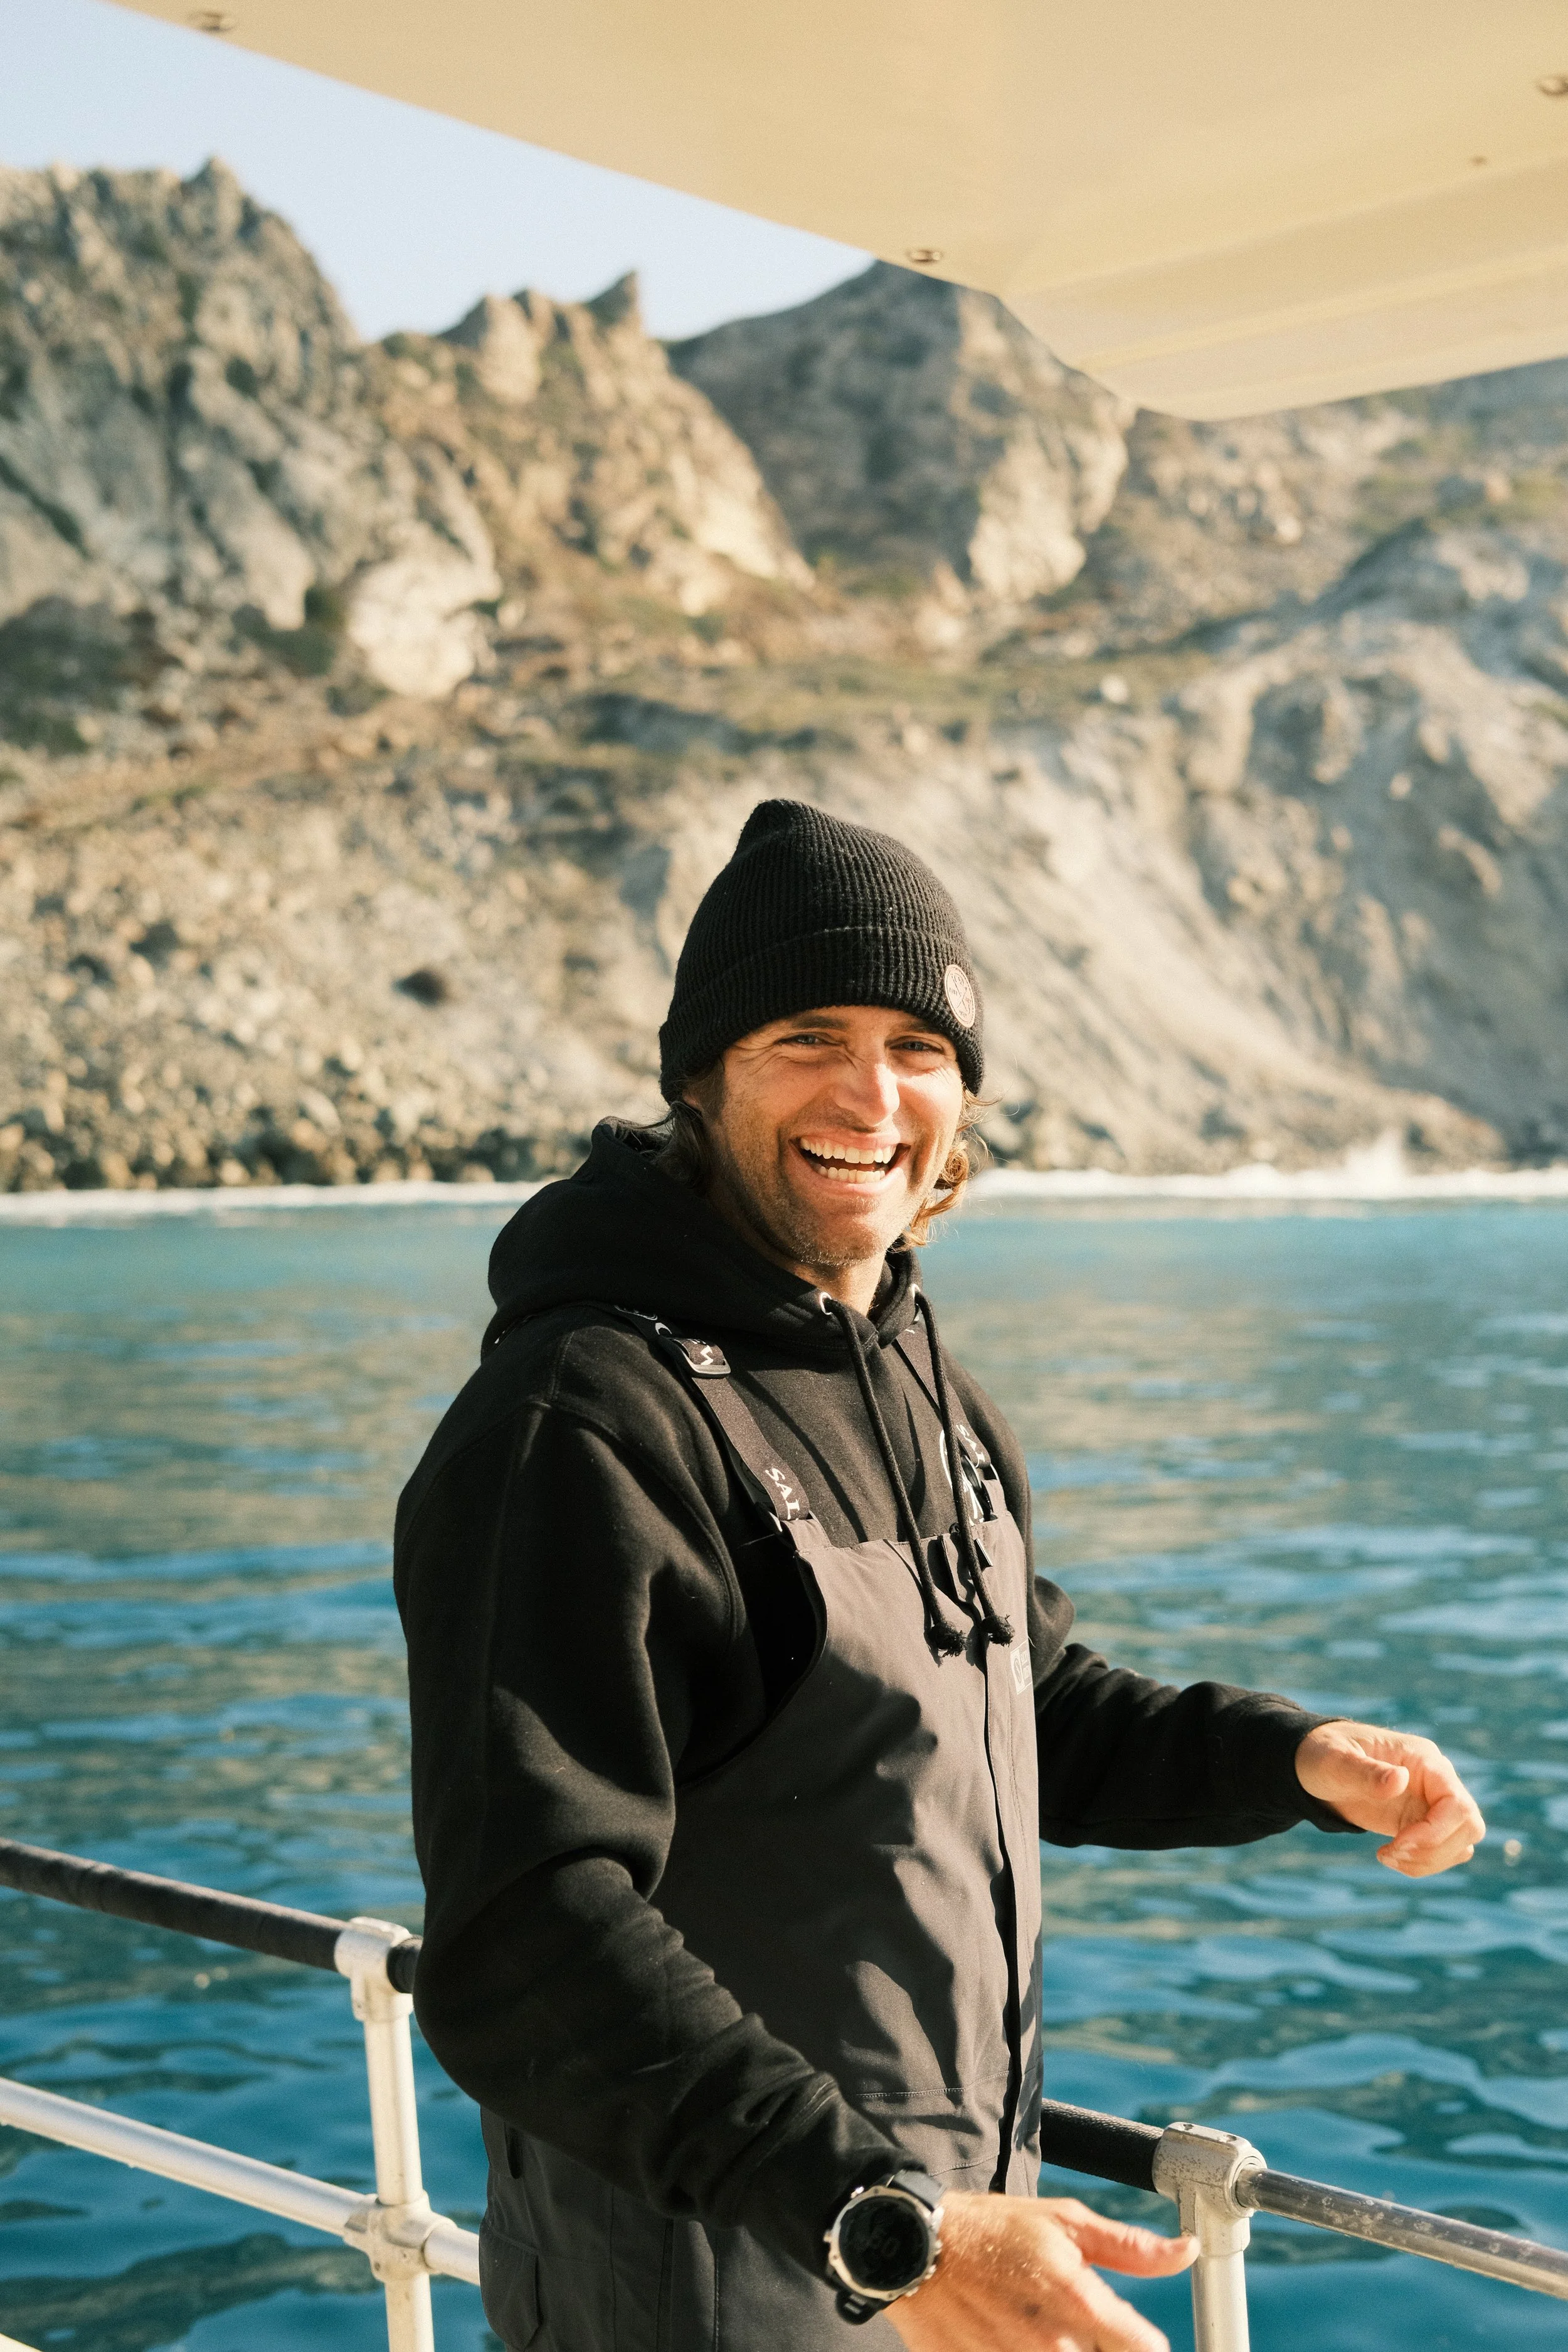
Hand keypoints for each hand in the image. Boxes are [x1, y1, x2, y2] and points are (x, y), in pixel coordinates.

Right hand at [887, 2192, 1194, 2351]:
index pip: (1148, 2351)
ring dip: (1067, 2350)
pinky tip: (1016, 2334)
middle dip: (1102, 2344)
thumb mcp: (1065, 2223)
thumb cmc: (995, 2230)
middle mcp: (1055, 2346)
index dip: (1146, 2344)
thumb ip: (1132, 2247)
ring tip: (1041, 2325)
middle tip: (1072, 2319)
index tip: (1134, 2335)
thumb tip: (1187, 2250)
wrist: (918, 2249)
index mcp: (1081, 2303)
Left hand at [1295, 1719, 1484, 1875]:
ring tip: (1387, 1857)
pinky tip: (1388, 1857)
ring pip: (1461, 1844)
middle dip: (1435, 1850)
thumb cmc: (1323, 1755)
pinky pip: (1443, 1852)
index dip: (1435, 1832)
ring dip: (1429, 1862)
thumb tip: (1400, 1780)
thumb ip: (1365, 1771)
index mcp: (1422, 1759)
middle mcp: (1436, 1781)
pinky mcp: (1422, 1823)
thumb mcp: (1335, 1760)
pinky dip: (1422, 1865)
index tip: (1397, 1843)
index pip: (1457, 1802)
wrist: (1314, 1766)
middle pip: (1470, 1826)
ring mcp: (1431, 1803)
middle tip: (1392, 1853)